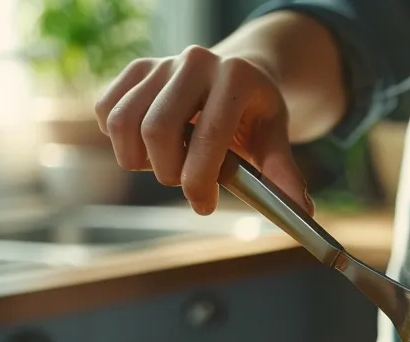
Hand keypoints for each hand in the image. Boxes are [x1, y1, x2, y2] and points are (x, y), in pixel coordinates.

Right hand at [95, 46, 310, 215]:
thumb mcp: (275, 138)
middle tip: (184, 184)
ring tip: (166, 163)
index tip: (204, 205)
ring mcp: (162, 62)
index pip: (207, 136)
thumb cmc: (255, 112)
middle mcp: (196, 62)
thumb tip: (302, 212)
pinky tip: (147, 145)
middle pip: (156, 130)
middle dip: (167, 172)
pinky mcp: (136, 68)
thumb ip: (283, 173)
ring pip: (124, 122)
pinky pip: (107, 111)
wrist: (238, 74)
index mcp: (235, 77)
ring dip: (138, 159)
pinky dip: (118, 139)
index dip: (199, 181)